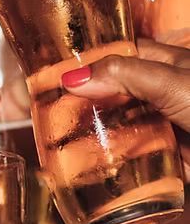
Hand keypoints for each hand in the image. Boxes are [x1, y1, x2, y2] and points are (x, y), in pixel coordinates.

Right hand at [61, 40, 189, 173]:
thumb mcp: (173, 81)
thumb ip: (124, 75)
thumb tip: (72, 78)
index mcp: (170, 66)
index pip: (120, 55)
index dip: (89, 63)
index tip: (55, 75)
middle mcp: (166, 95)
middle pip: (115, 95)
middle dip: (85, 104)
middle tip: (50, 114)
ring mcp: (167, 128)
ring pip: (121, 129)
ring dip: (96, 137)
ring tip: (59, 144)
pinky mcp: (168, 158)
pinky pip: (135, 159)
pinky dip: (114, 164)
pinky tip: (89, 168)